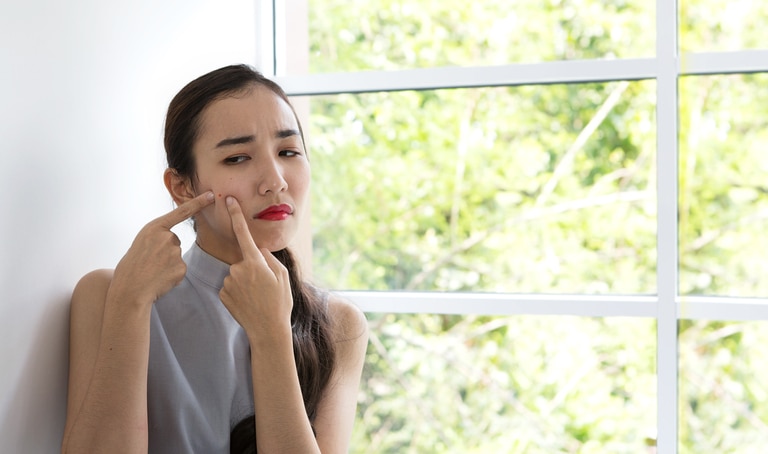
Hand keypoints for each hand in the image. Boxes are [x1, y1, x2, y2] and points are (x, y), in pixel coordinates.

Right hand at [111, 191, 214, 304]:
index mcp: (155, 228)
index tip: (212, 195)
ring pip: (176, 256)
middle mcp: (167, 237)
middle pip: (174, 241)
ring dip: (167, 263)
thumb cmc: (132, 266)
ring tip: (152, 270)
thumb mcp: (141, 242)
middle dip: (164, 251)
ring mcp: (175, 252)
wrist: (130, 289)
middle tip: (149, 262)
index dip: (198, 202)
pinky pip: (179, 269)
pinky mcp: (182, 267)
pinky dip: (171, 274)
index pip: (181, 212)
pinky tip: (160, 278)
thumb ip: (158, 236)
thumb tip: (172, 239)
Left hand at [219, 196, 292, 338]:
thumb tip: (258, 249)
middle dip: (253, 269)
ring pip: (236, 274)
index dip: (236, 215)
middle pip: (244, 260)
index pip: (243, 233)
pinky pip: (230, 286)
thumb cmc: (280, 303)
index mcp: (255, 262)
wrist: (267, 331)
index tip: (229, 200)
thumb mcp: (282, 276)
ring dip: (245, 282)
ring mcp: (228, 282)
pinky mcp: (222, 294)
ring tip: (257, 298)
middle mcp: (238, 269)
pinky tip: (247, 302)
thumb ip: (269, 258)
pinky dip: (238, 292)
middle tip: (265, 288)